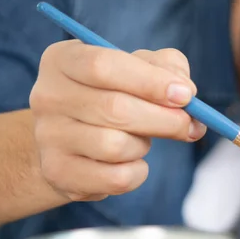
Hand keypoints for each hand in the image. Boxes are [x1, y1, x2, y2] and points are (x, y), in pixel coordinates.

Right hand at [30, 40, 205, 201]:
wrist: (72, 141)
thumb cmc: (113, 96)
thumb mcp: (138, 69)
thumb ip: (166, 68)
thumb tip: (185, 91)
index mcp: (64, 60)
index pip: (103, 66)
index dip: (150, 81)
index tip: (186, 95)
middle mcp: (48, 96)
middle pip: (115, 109)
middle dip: (165, 119)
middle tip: (191, 125)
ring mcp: (48, 137)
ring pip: (115, 146)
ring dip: (143, 146)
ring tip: (142, 141)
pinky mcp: (58, 173)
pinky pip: (115, 178)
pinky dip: (137, 173)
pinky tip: (133, 163)